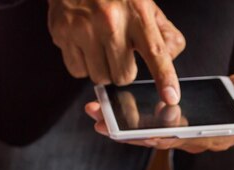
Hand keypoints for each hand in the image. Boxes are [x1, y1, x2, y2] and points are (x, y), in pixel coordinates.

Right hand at [47, 0, 184, 104]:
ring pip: (100, 78)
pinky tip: (85, 45)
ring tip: (101, 46)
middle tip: (120, 52)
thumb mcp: (147, 7)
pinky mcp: (62, 33)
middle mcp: (110, 22)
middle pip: (124, 77)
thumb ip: (165, 36)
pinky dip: (83, 65)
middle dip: (124, 71)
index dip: (164, 78)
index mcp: (137, 14)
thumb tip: (168, 60)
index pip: (155, 53)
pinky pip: (78, 71)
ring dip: (103, 69)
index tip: (170, 97)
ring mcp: (84, 28)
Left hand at [85, 64, 233, 152]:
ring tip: (96, 116)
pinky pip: (154, 122)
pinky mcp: (181, 120)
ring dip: (123, 127)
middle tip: (101, 124)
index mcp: (218, 137)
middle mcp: (199, 139)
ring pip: (151, 133)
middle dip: (129, 134)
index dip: (164, 138)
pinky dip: (132, 117)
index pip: (187, 140)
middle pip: (160, 140)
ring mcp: (188, 131)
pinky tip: (111, 109)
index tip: (141, 135)